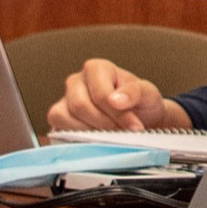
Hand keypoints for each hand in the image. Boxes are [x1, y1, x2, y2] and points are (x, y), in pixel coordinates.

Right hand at [48, 59, 188, 132]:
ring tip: (112, 135)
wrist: (138, 119)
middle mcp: (76, 81)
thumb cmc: (140, 103)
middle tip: (123, 134)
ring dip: (91, 132)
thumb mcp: (148, 94)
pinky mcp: (58, 117)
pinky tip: (97, 138)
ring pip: (65, 117)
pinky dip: (78, 137)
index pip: (100, 93)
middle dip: (104, 124)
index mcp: (97, 69)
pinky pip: (59, 128)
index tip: (134, 126)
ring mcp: (64, 99)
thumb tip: (115, 100)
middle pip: (80, 106)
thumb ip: (135, 93)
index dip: (117, 114)